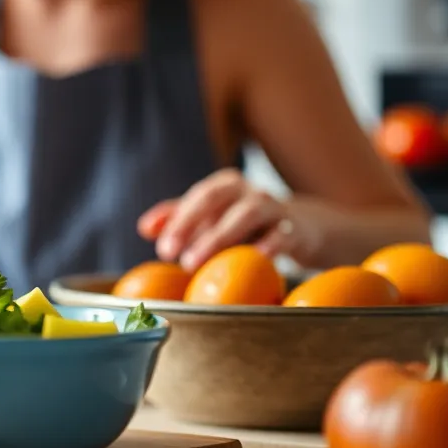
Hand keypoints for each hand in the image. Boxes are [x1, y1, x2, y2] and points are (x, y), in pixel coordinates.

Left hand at [138, 168, 312, 270]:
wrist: (303, 229)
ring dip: (218, 237)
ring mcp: (274, 206)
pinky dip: (267, 245)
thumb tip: (145, 228)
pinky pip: (281, 235)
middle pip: (214, 198)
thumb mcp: (213, 219)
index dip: (177, 221)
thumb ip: (178, 219)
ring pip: (246, 213)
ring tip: (195, 262)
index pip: (196, 197)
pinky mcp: (295, 229)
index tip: (162, 249)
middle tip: (173, 256)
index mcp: (225, 185)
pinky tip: (252, 259)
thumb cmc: (247, 225)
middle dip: (189, 225)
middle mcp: (248, 190)